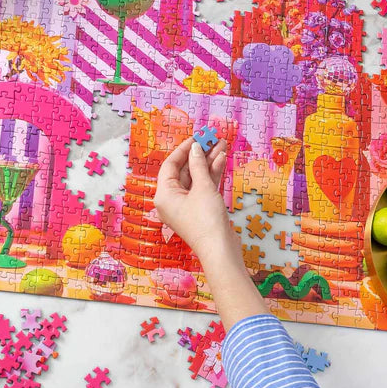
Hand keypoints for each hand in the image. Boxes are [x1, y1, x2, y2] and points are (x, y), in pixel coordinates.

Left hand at [154, 138, 237, 258]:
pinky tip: (222, 159)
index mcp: (164, 195)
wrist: (221, 250)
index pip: (170, 165)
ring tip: (221, 145)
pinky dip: (212, 174)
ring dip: (208, 161)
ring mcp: (187, 205)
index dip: (183, 149)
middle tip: (211, 139)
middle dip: (199, 154)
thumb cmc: (206, 220)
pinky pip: (203, 186)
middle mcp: (172, 199)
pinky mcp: (200, 209)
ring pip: (196, 177)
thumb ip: (198, 165)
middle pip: (184, 170)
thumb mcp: (202, 188)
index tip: (196, 137)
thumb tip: (195, 148)